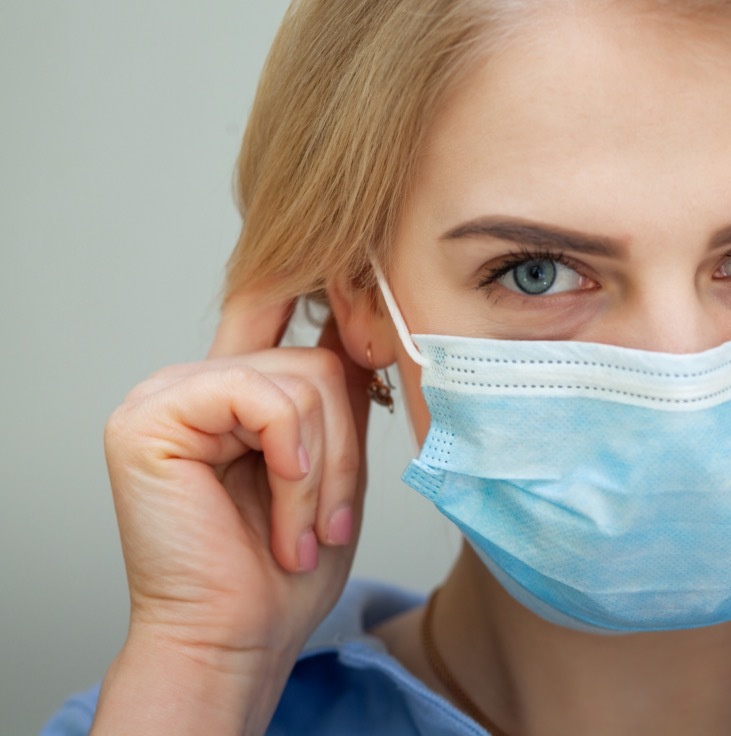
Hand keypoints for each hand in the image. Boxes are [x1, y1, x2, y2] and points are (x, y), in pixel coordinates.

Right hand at [95, 290, 372, 732]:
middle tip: (331, 526)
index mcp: (229, 393)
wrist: (236, 639)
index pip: (283, 314)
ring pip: (302, 382)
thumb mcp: (333, 470)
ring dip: (323, 475)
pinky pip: (263, 400)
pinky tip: (282, 514)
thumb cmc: (281, 572)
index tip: (367, 302)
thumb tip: (361, 333)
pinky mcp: (150, 419)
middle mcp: (192, 383)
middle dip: (345, 451)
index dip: (330, 308)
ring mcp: (165, 395)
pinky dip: (294, 463)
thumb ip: (338, 401)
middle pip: (317, 361)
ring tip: (303, 534)